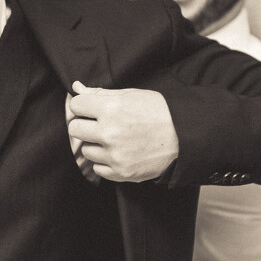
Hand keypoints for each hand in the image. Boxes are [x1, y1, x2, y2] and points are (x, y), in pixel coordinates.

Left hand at [65, 82, 180, 182]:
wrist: (185, 136)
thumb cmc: (159, 112)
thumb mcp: (131, 95)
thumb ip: (100, 93)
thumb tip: (77, 87)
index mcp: (111, 108)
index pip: (76, 106)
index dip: (82, 106)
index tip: (89, 109)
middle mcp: (109, 132)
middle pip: (75, 129)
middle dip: (84, 125)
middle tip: (99, 125)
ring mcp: (115, 155)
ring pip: (85, 150)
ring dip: (96, 145)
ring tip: (115, 139)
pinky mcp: (121, 172)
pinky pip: (97, 168)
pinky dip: (105, 162)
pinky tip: (119, 153)